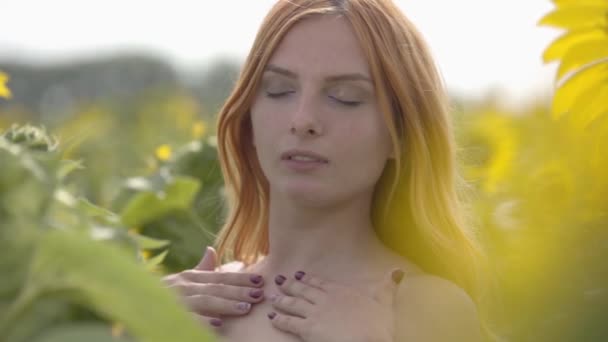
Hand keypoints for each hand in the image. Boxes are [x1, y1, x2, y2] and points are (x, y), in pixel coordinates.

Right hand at [162, 246, 264, 329]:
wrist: (130, 306)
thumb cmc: (160, 296)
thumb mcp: (179, 281)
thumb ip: (198, 269)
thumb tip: (211, 250)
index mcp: (188, 278)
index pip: (219, 277)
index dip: (240, 278)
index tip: (260, 281)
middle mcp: (181, 286)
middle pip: (215, 288)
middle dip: (238, 291)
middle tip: (259, 295)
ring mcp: (173, 301)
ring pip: (203, 301)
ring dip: (225, 304)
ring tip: (244, 309)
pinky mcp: (165, 317)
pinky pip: (187, 319)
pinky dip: (202, 321)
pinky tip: (218, 324)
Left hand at [267, 269, 404, 341]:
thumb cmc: (378, 326)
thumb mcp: (385, 303)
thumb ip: (388, 286)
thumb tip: (399, 271)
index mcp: (341, 292)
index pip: (320, 282)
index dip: (308, 279)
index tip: (299, 275)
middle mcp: (324, 299)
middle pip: (302, 289)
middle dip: (289, 285)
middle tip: (278, 280)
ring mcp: (314, 313)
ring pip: (293, 303)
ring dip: (281, 300)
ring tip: (272, 297)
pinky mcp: (307, 329)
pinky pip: (289, 322)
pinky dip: (279, 319)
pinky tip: (272, 317)